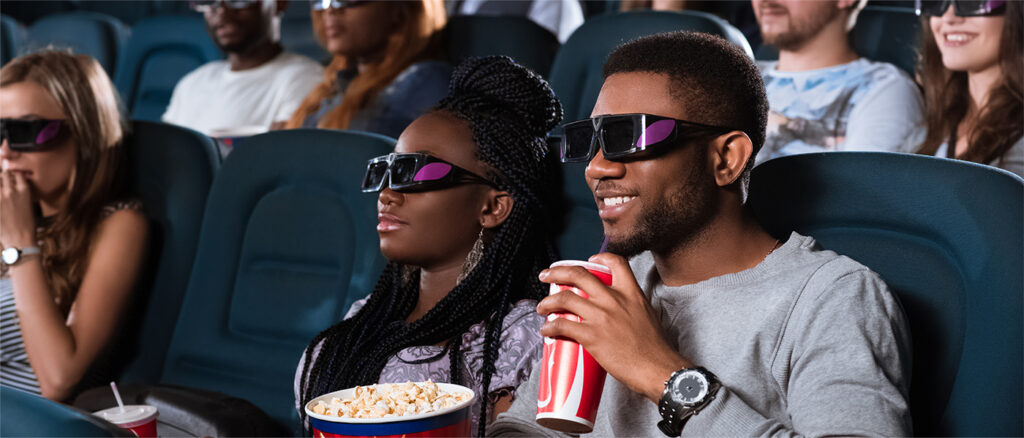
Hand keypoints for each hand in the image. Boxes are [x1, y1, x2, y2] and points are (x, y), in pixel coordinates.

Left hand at [1, 170, 37, 247]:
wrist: (20, 240)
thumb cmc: (27, 226)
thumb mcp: (29, 206)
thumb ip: (20, 194)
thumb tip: (14, 189)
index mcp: (24, 191)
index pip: (17, 173)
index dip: (13, 174)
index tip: (11, 177)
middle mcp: (11, 191)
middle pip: (4, 175)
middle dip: (3, 177)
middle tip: (3, 183)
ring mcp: (1, 198)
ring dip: (0, 187)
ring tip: (2, 196)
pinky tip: (1, 204)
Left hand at [537, 253, 692, 402]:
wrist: (657, 368)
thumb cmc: (655, 348)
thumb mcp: (649, 315)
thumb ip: (633, 307)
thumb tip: (620, 310)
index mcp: (631, 293)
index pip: (616, 263)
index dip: (600, 257)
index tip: (589, 260)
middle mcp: (613, 299)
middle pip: (578, 275)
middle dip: (557, 272)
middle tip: (546, 276)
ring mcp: (601, 316)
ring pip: (564, 298)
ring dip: (547, 302)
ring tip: (542, 307)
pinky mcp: (591, 336)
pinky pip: (562, 326)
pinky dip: (550, 327)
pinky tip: (546, 330)